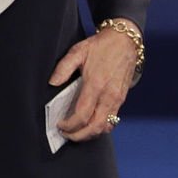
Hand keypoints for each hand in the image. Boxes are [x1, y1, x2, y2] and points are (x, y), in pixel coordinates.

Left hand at [49, 21, 140, 141]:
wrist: (125, 41)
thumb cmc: (100, 46)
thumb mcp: (78, 51)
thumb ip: (63, 67)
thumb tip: (52, 83)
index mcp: (96, 84)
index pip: (82, 115)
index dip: (70, 125)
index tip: (60, 125)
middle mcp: (108, 95)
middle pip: (95, 127)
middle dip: (79, 136)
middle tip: (66, 135)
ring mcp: (117, 99)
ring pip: (106, 127)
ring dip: (91, 134)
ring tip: (76, 132)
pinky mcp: (122, 99)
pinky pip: (112, 120)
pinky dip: (101, 127)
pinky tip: (90, 124)